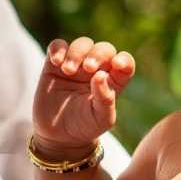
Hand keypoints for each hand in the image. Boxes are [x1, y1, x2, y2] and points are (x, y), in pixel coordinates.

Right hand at [32, 37, 134, 159]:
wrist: (59, 136)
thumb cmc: (86, 126)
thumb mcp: (101, 118)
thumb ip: (105, 98)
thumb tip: (101, 75)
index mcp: (114, 80)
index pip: (125, 63)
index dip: (124, 60)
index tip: (117, 64)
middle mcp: (98, 68)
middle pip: (104, 49)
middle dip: (98, 54)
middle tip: (88, 68)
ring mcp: (77, 64)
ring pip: (82, 44)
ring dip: (77, 52)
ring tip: (68, 70)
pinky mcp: (55, 64)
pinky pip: (58, 46)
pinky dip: (58, 49)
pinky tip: (56, 62)